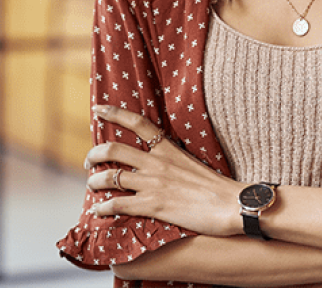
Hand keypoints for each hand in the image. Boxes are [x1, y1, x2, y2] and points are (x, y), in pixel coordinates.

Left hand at [85, 105, 242, 236]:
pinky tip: (98, 211)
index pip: (137, 123)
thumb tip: (162, 164)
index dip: (114, 113)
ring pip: (110, 177)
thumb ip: (173, 160)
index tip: (98, 109)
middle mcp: (156, 162)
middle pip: (114, 150)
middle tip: (89, 161)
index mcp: (168, 148)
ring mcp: (153, 184)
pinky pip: (118, 205)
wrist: (231, 204)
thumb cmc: (217, 187)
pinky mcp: (153, 206)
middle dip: (94, 154)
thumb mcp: (192, 162)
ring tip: (92, 186)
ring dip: (95, 181)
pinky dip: (103, 208)